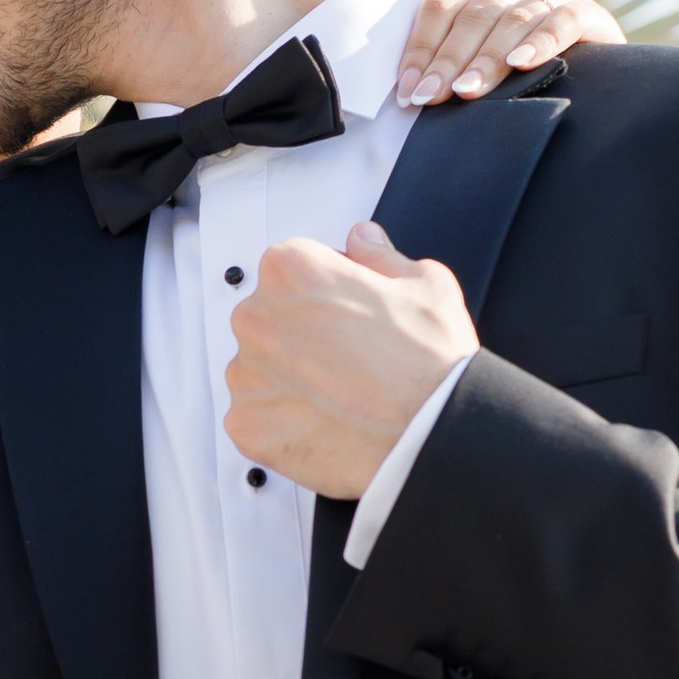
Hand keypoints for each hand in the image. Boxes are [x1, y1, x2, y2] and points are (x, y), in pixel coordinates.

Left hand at [224, 225, 475, 499]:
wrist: (432, 436)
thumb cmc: (430, 363)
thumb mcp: (423, 282)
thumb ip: (379, 256)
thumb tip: (362, 241)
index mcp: (291, 269)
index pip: (291, 268)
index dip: (327, 290)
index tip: (348, 311)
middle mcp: (256, 317)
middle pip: (269, 318)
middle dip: (302, 334)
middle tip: (349, 356)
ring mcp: (246, 376)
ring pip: (260, 369)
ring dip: (289, 378)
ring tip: (340, 393)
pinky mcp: (246, 426)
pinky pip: (256, 417)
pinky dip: (282, 422)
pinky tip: (325, 421)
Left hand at [373, 0, 622, 109]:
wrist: (581, 74)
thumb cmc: (508, 52)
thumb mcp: (463, 23)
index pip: (441, 4)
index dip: (420, 46)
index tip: (405, 89)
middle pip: (474, 16)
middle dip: (448, 61)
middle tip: (428, 98)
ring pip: (512, 22)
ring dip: (486, 59)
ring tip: (466, 92)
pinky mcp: (586, 13)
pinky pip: (560, 23)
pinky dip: (540, 42)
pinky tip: (522, 63)